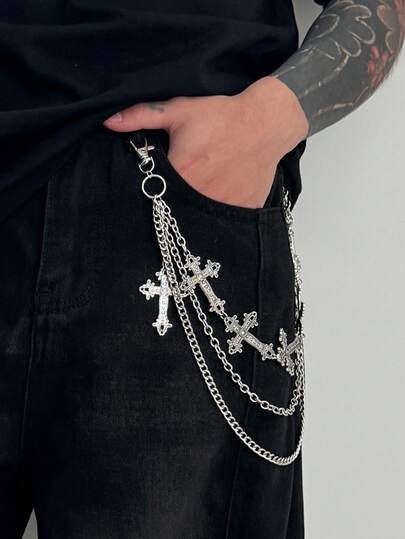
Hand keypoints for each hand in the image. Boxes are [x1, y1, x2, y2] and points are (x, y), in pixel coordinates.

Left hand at [103, 77, 308, 208]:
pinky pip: (224, 220)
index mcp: (180, 174)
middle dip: (176, 199)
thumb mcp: (179, 111)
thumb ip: (141, 116)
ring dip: (197, 208)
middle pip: (178, 207)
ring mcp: (223, 207)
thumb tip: (108, 121)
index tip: (160, 182)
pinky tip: (223, 192)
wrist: (265, 122)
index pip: (155, 194)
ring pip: (200, 217)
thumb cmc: (220, 115)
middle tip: (187, 181)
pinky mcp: (242, 211)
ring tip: (205, 186)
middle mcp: (200, 196)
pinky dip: (220, 211)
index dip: (155, 189)